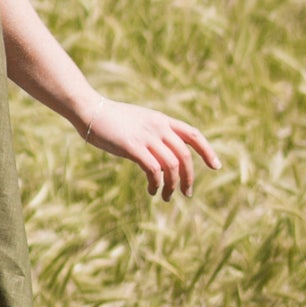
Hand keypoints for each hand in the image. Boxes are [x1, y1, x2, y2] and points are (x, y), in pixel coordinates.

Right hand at [75, 97, 218, 197]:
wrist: (89, 109)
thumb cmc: (112, 119)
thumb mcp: (139, 122)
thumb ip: (154, 134)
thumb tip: (164, 154)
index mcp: (162, 120)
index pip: (193, 135)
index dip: (207, 151)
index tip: (216, 167)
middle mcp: (158, 127)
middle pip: (185, 155)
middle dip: (189, 177)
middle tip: (187, 193)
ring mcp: (146, 136)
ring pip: (172, 166)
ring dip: (172, 185)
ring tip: (167, 197)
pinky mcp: (132, 146)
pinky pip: (154, 170)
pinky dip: (157, 184)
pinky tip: (152, 190)